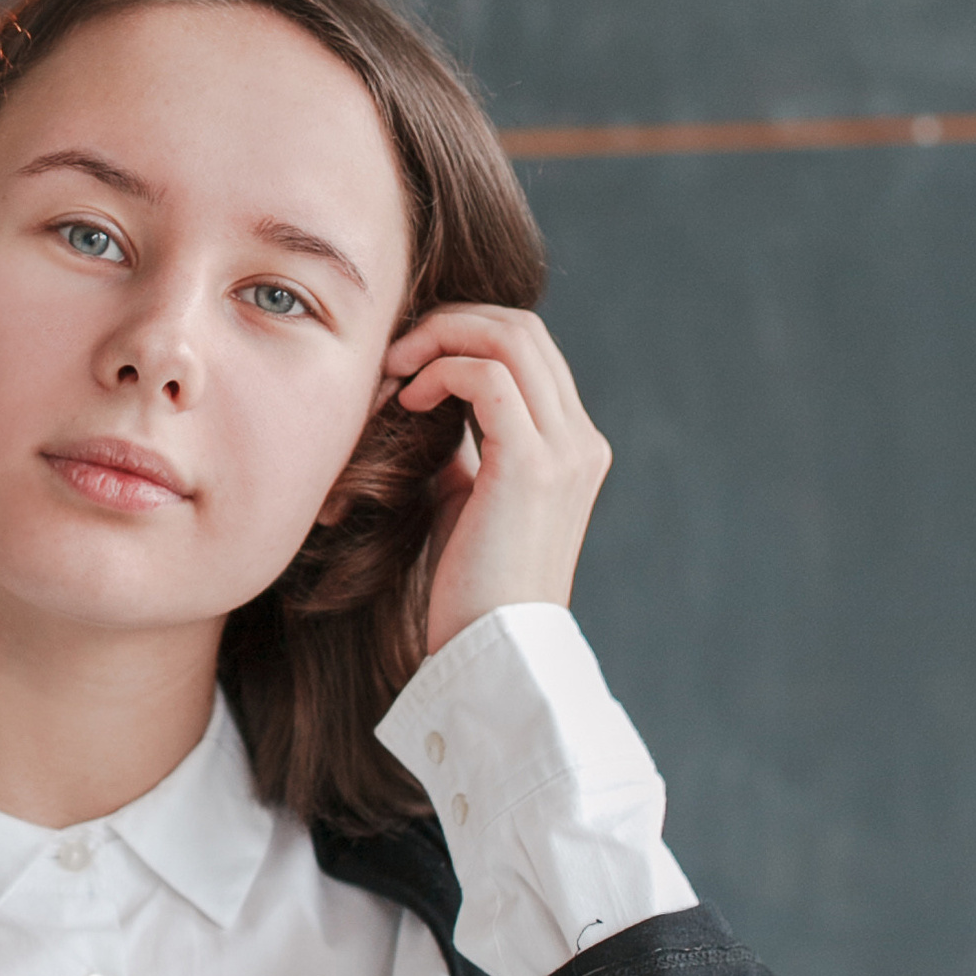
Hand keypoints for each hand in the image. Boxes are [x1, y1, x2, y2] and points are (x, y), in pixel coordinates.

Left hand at [381, 302, 612, 657]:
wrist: (493, 652)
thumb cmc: (468, 585)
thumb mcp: (469, 497)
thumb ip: (466, 442)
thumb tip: (428, 395)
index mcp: (574, 446)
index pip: (528, 348)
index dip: (465, 335)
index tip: (407, 359)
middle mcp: (581, 441)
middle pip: (522, 327)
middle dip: (451, 323)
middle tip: (394, 354)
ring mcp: (565, 451)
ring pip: (510, 337)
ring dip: (441, 338)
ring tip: (394, 369)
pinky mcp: (533, 467)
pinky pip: (488, 377)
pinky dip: (440, 372)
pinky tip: (406, 402)